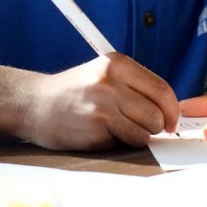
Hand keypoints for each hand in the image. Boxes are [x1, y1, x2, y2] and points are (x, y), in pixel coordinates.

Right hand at [16, 53, 178, 150]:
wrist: (34, 104)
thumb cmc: (74, 92)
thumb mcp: (103, 75)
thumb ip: (134, 85)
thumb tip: (170, 109)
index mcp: (117, 64)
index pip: (162, 89)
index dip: (172, 109)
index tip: (171, 120)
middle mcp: (111, 81)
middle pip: (157, 112)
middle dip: (158, 126)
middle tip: (147, 128)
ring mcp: (103, 105)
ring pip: (147, 129)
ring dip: (140, 135)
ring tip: (121, 130)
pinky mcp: (96, 128)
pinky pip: (129, 141)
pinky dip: (124, 143)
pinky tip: (106, 134)